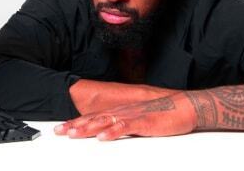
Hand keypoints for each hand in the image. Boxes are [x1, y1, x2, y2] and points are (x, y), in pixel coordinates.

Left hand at [53, 93, 196, 140]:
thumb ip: (123, 126)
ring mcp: (132, 116)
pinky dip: (113, 131)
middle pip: (94, 119)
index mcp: (120, 112)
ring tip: (74, 133)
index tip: (62, 129)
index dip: (76, 123)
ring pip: (106, 121)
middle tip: (59, 131)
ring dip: (88, 127)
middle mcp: (122, 112)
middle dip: (76, 125)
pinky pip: (125, 127)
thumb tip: (108, 133)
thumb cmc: (163, 115)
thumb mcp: (137, 121)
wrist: (184, 107)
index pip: (93, 117)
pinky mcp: (144, 121)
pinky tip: (103, 136)